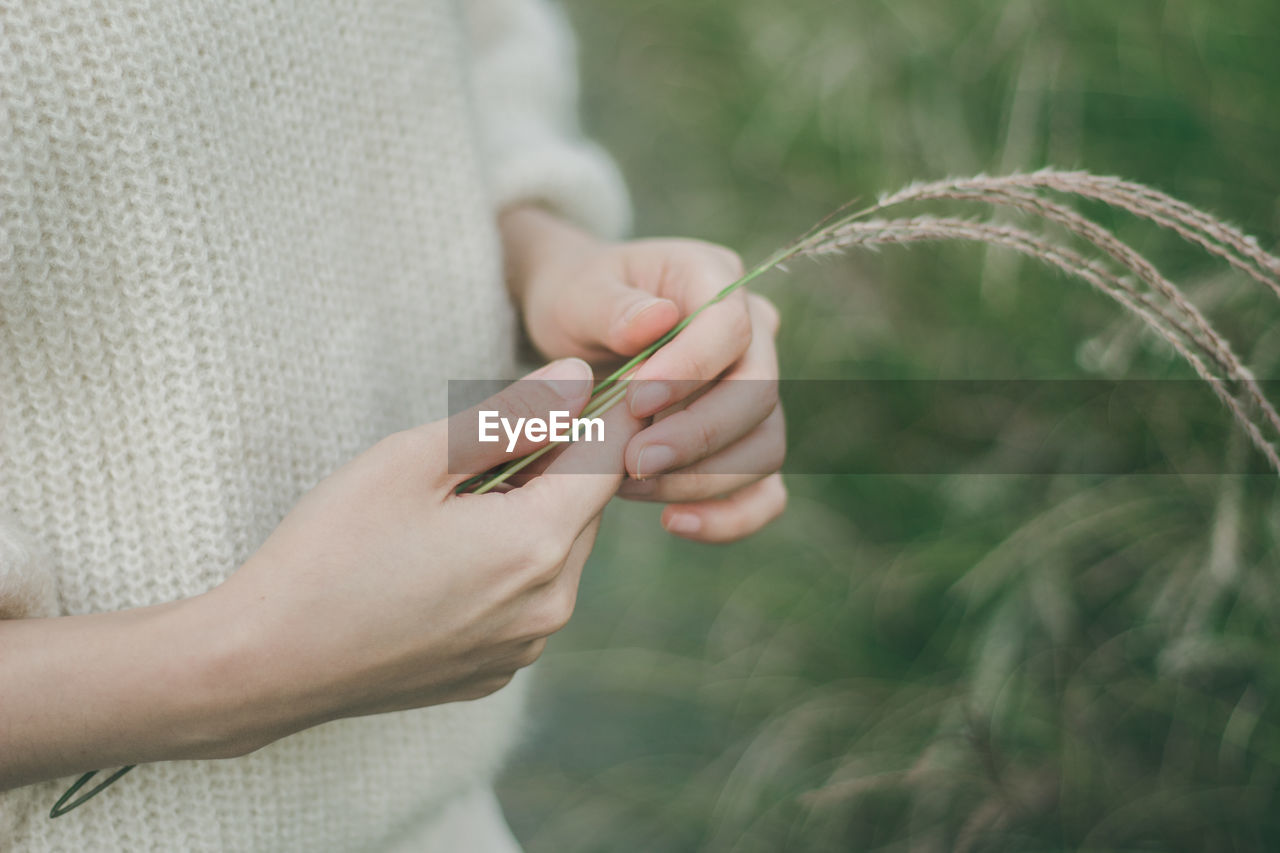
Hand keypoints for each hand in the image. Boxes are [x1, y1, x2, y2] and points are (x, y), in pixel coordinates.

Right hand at [210, 357, 640, 748]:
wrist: (264, 665)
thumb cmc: (330, 550)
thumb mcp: (417, 459)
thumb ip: (511, 414)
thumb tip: (580, 378)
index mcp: (538, 545)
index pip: (607, 459)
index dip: (602, 413)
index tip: (587, 383)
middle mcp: (550, 604)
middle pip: (584, 508)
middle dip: (556, 463)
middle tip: (493, 435)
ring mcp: (523, 647)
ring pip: (558, 555)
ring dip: (531, 514)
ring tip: (455, 498)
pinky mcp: (493, 671)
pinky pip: (526, 601)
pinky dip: (507, 566)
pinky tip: (442, 556)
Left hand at [502, 207, 785, 543]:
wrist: (576, 329)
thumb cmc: (577, 301)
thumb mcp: (575, 293)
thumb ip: (611, 306)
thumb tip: (659, 320)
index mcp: (717, 278)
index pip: (732, 327)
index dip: (691, 369)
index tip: (635, 401)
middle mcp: (754, 334)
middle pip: (759, 394)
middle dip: (697, 436)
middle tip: (633, 461)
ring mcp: (756, 392)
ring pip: (765, 447)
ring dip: (703, 479)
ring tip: (632, 487)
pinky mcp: (745, 443)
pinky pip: (764, 492)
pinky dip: (728, 516)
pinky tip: (673, 522)